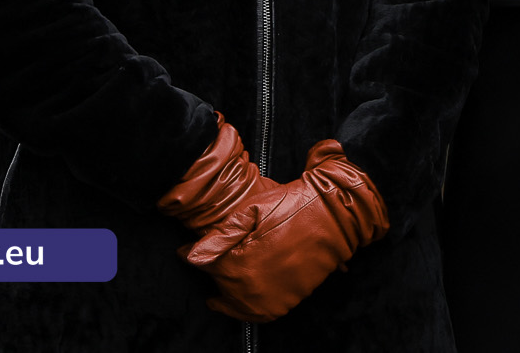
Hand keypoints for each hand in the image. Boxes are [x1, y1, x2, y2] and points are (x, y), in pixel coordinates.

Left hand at [159, 116, 388, 322]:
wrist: (334, 217)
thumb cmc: (293, 206)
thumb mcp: (253, 210)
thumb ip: (220, 235)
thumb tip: (190, 255)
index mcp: (238, 264)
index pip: (203, 264)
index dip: (192, 253)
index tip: (185, 249)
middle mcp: (251, 288)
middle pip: (219, 287)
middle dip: (213, 273)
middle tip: (211, 260)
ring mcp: (269, 299)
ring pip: (236, 306)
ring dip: (226, 297)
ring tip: (219, 290)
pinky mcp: (286, 302)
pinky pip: (258, 314)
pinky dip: (247, 309)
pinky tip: (244, 297)